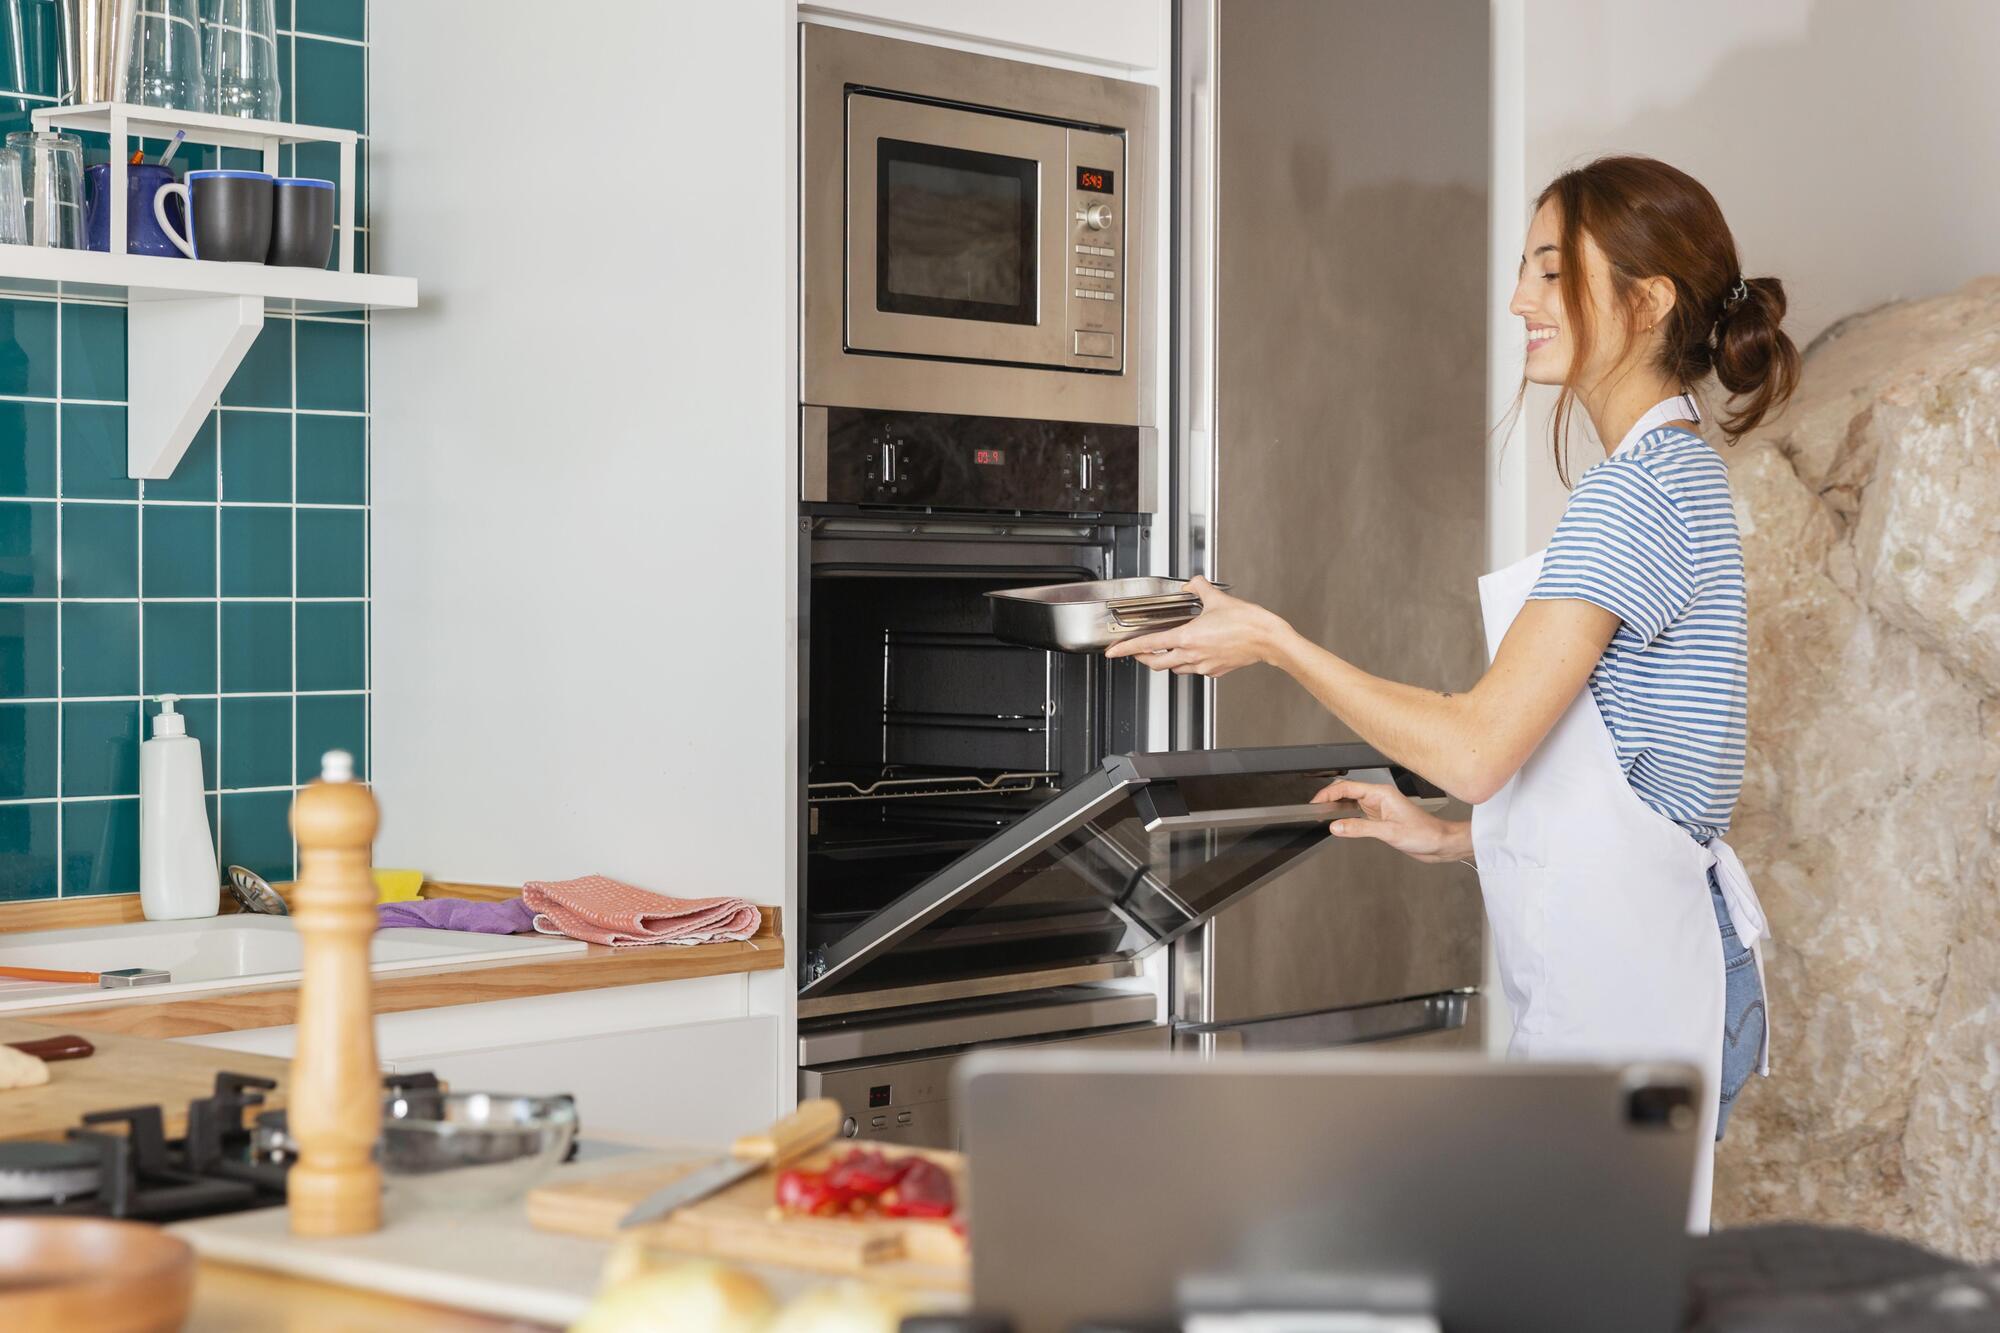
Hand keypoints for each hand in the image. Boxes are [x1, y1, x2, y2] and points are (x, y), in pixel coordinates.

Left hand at [1103, 577, 1292, 676]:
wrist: (1268, 639)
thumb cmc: (1247, 623)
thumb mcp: (1217, 598)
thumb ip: (1199, 587)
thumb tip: (1192, 583)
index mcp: (1187, 637)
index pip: (1147, 645)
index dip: (1126, 649)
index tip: (1114, 652)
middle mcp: (1192, 655)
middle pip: (1156, 663)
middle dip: (1142, 658)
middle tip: (1137, 652)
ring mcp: (1203, 666)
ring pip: (1175, 668)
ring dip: (1166, 660)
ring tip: (1166, 650)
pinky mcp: (1215, 670)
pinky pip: (1194, 669)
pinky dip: (1189, 662)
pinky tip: (1195, 651)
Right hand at [1311, 779, 1472, 863]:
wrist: (1440, 843)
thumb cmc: (1424, 834)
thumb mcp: (1389, 832)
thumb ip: (1359, 829)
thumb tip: (1336, 826)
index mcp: (1381, 794)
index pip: (1348, 787)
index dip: (1328, 793)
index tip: (1315, 802)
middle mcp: (1379, 798)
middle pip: (1347, 792)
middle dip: (1329, 798)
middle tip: (1315, 809)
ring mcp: (1379, 808)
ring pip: (1351, 803)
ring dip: (1337, 808)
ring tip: (1323, 815)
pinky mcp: (1380, 819)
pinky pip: (1357, 814)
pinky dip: (1346, 817)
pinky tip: (1340, 824)